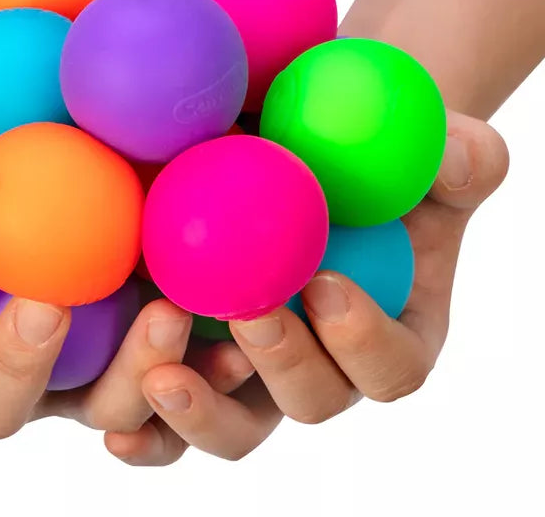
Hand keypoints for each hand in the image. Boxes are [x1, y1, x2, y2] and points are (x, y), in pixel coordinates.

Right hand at [0, 170, 252, 440]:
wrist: (50, 149)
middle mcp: (18, 376)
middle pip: (3, 408)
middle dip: (19, 365)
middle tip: (47, 303)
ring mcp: (92, 376)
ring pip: (108, 411)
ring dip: (135, 379)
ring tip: (165, 313)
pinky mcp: (162, 362)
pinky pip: (187, 393)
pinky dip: (211, 373)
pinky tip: (236, 335)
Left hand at [103, 110, 507, 463]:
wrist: (293, 152)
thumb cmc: (362, 157)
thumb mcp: (421, 146)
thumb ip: (458, 155)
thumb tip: (459, 157)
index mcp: (385, 335)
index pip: (391, 367)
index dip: (365, 343)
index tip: (327, 285)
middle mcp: (318, 364)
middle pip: (309, 401)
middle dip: (283, 368)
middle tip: (250, 316)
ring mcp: (249, 369)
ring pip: (232, 424)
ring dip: (201, 411)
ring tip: (163, 376)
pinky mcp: (187, 356)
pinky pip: (164, 412)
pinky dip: (141, 422)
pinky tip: (111, 419)